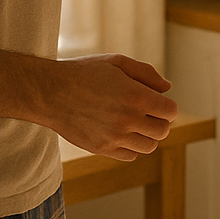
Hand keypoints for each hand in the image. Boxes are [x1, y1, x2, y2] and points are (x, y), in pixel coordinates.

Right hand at [51, 53, 177, 160]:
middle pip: (162, 131)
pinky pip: (130, 155)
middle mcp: (128, 119)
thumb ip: (146, 73)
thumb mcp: (116, 63)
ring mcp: (114, 137)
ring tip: (134, 123)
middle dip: (159, 121)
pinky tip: (121, 132)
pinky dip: (131, 146)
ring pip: (149, 147)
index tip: (157, 102)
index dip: (167, 106)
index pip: (170, 112)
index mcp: (135, 96)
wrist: (49, 92)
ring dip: (146, 135)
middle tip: (147, 113)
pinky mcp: (102, 149)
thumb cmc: (84, 73)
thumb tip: (167, 88)